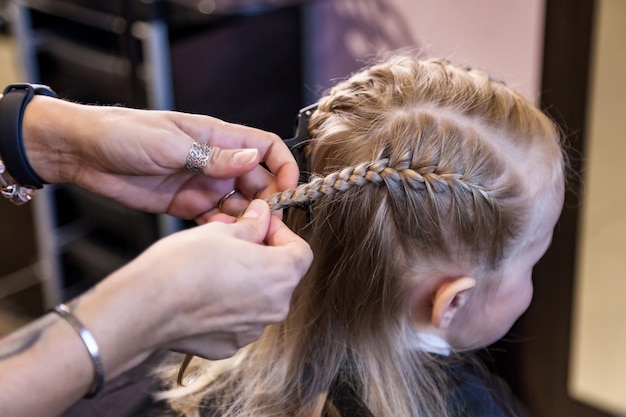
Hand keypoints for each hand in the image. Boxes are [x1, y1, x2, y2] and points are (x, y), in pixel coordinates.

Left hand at [22, 96, 298, 219]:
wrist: (82, 152)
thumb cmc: (123, 133)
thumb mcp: (169, 143)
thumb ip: (211, 156)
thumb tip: (252, 160)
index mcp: (217, 137)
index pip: (265, 147)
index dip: (283, 166)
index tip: (289, 189)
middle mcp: (215, 162)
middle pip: (258, 181)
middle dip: (267, 201)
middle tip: (266, 223)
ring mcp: (201, 185)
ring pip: (239, 204)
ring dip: (246, 220)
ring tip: (245, 235)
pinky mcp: (185, 206)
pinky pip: (214, 219)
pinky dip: (223, 229)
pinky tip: (222, 238)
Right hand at [79, 200, 312, 376]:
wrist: (145, 306)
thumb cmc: (183, 265)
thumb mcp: (221, 232)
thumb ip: (251, 225)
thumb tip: (262, 216)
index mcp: (280, 275)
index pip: (301, 251)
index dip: (282, 234)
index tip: (262, 226)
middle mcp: (274, 307)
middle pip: (280, 276)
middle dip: (263, 256)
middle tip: (236, 241)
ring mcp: (252, 330)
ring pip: (259, 298)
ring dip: (246, 281)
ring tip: (215, 267)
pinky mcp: (229, 344)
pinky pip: (238, 319)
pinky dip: (228, 305)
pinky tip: (204, 293)